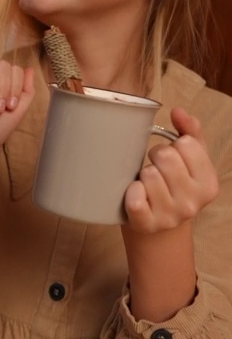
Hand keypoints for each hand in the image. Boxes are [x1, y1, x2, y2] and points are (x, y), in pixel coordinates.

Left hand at [124, 108, 218, 233]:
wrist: (157, 227)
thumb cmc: (173, 186)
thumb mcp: (189, 160)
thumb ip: (189, 131)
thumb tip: (178, 111)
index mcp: (208, 184)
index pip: (186, 144)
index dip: (173, 145)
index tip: (170, 158)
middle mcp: (193, 203)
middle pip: (166, 156)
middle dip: (155, 157)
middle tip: (155, 169)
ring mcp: (170, 216)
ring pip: (149, 174)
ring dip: (142, 175)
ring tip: (147, 184)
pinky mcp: (147, 225)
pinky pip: (135, 199)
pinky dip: (131, 192)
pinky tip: (136, 195)